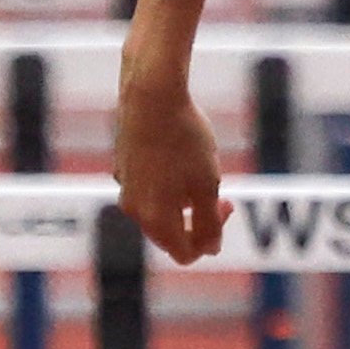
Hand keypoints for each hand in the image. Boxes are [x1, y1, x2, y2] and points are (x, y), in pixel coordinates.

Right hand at [114, 68, 229, 264]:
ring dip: (186, 203)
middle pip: (171, 235)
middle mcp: (133, 209)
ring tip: (202, 170)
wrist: (151, 94)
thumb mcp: (207, 185)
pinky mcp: (123, 167)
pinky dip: (170, 184)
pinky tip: (182, 154)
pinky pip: (150, 189)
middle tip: (222, 194)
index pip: (185, 254)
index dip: (211, 242)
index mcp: (155, 220)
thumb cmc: (185, 140)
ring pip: (161, 211)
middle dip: (199, 222)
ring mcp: (125, 187)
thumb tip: (210, 249)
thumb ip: (209, 223)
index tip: (226, 206)